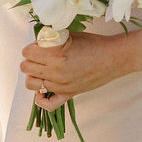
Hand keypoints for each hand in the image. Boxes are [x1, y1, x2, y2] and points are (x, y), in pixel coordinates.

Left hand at [20, 30, 141, 108]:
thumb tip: (36, 42)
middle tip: (40, 57)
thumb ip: (50, 40)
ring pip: (31, 84)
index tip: (38, 46)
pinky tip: (43, 91)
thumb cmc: (94, 44)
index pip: (26, 53)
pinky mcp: (69, 94)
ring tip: (42, 70)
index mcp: (55, 55)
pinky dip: (41, 99)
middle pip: (26, 68)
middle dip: (30, 60)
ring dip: (33, 76)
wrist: (115, 57)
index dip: (31, 48)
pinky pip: (48, 104)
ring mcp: (62, 85)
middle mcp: (56, 72)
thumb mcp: (69, 36)